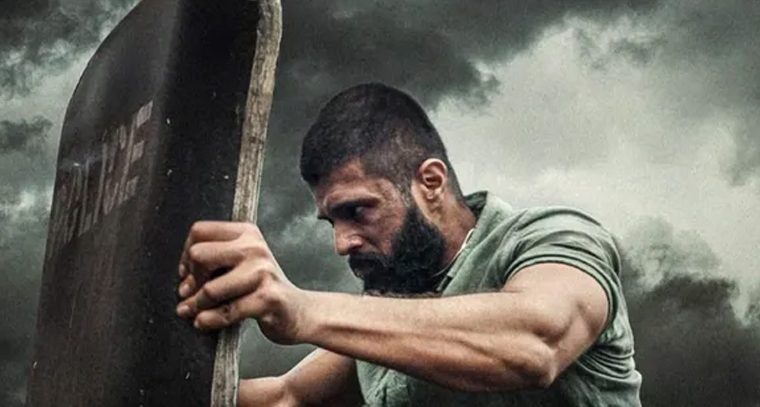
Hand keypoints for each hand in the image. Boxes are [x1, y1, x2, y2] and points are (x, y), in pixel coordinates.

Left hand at [176, 221, 309, 343]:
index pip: (200, 231)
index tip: (187, 274)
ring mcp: (262, 272)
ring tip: (193, 313)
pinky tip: (203, 322)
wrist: (299, 311)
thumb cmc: (263, 288)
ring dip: (196, 305)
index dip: (186, 254)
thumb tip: (183, 281)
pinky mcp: (267, 298)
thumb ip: (214, 263)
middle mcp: (255, 248)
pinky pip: (226, 311)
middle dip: (190, 281)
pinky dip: (209, 320)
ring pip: (210, 289)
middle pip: (199, 256)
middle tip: (190, 295)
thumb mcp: (241, 265)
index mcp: (246, 233)